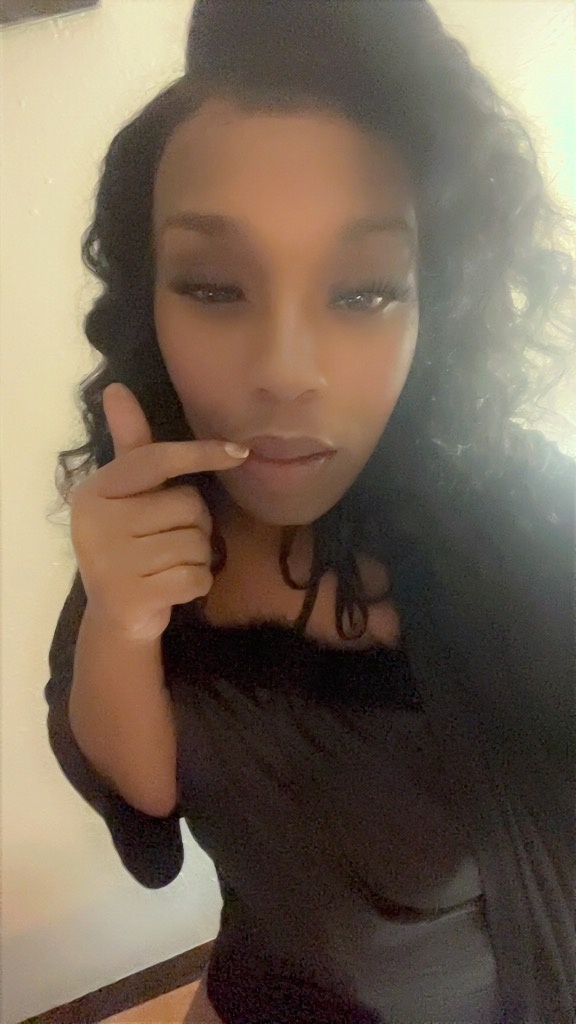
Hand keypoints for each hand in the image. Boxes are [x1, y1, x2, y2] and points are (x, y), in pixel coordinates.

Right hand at [70, 382, 247, 641]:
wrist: (118, 615)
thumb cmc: (131, 542)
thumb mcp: (129, 492)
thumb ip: (131, 444)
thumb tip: (116, 388)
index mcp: (96, 490)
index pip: (157, 460)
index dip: (201, 454)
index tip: (241, 452)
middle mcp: (97, 521)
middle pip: (187, 505)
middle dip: (194, 525)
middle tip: (169, 540)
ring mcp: (112, 561)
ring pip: (196, 543)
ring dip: (198, 557)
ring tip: (169, 565)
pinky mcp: (133, 595)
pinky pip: (195, 576)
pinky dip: (196, 583)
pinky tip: (173, 587)